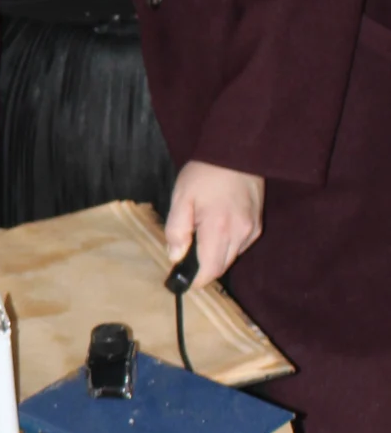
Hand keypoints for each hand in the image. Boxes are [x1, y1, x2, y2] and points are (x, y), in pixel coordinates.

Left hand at [164, 158, 264, 286]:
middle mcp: (240, 234)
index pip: (209, 271)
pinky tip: (217, 225)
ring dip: (215, 255)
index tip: (181, 281)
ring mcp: (251, 230)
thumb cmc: (204, 173)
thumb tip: (175, 257)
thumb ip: (176, 231)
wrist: (235, 151)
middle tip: (186, 254)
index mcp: (218, 229)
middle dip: (203, 268)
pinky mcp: (257, 225)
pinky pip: (240, 245)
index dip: (195, 280)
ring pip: (231, 257)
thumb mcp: (180, 198)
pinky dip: (227, 243)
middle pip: (221, 267)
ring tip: (202, 233)